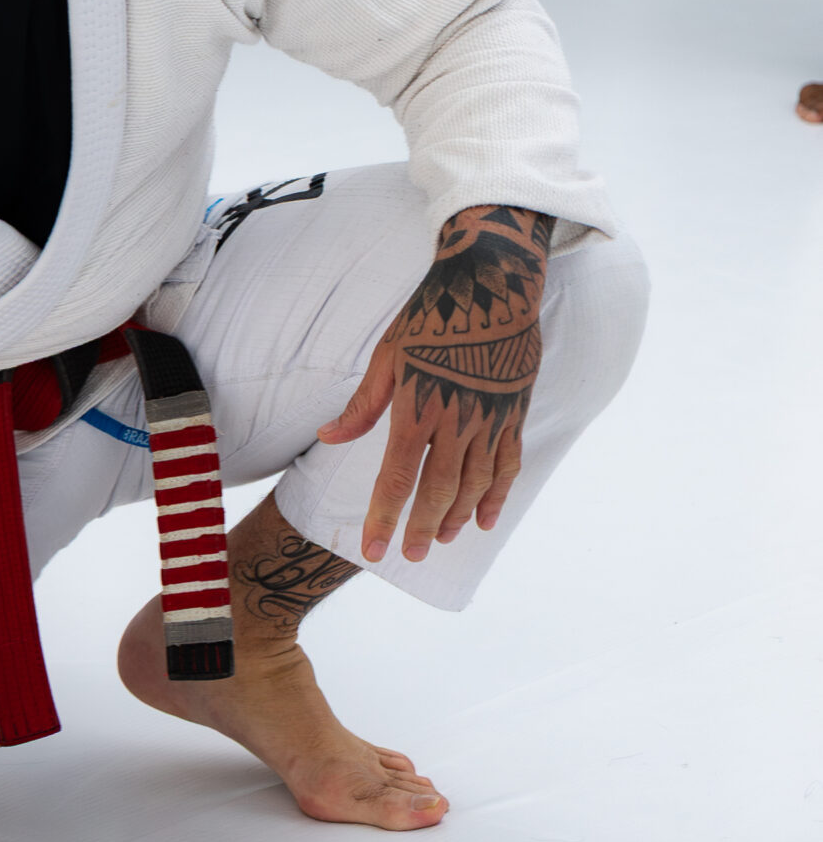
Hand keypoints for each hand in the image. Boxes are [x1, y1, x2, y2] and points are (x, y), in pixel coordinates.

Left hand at [317, 204, 554, 565]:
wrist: (492, 285)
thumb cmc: (431, 316)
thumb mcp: (387, 355)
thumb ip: (362, 405)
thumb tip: (328, 438)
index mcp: (417, 408)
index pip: (397, 477)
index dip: (384, 517)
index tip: (372, 549)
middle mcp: (456, 421)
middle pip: (439, 491)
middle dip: (422, 528)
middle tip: (410, 556)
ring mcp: (490, 420)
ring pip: (475, 485)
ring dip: (458, 517)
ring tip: (442, 540)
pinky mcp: (514, 413)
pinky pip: (508, 465)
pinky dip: (498, 496)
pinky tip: (487, 520)